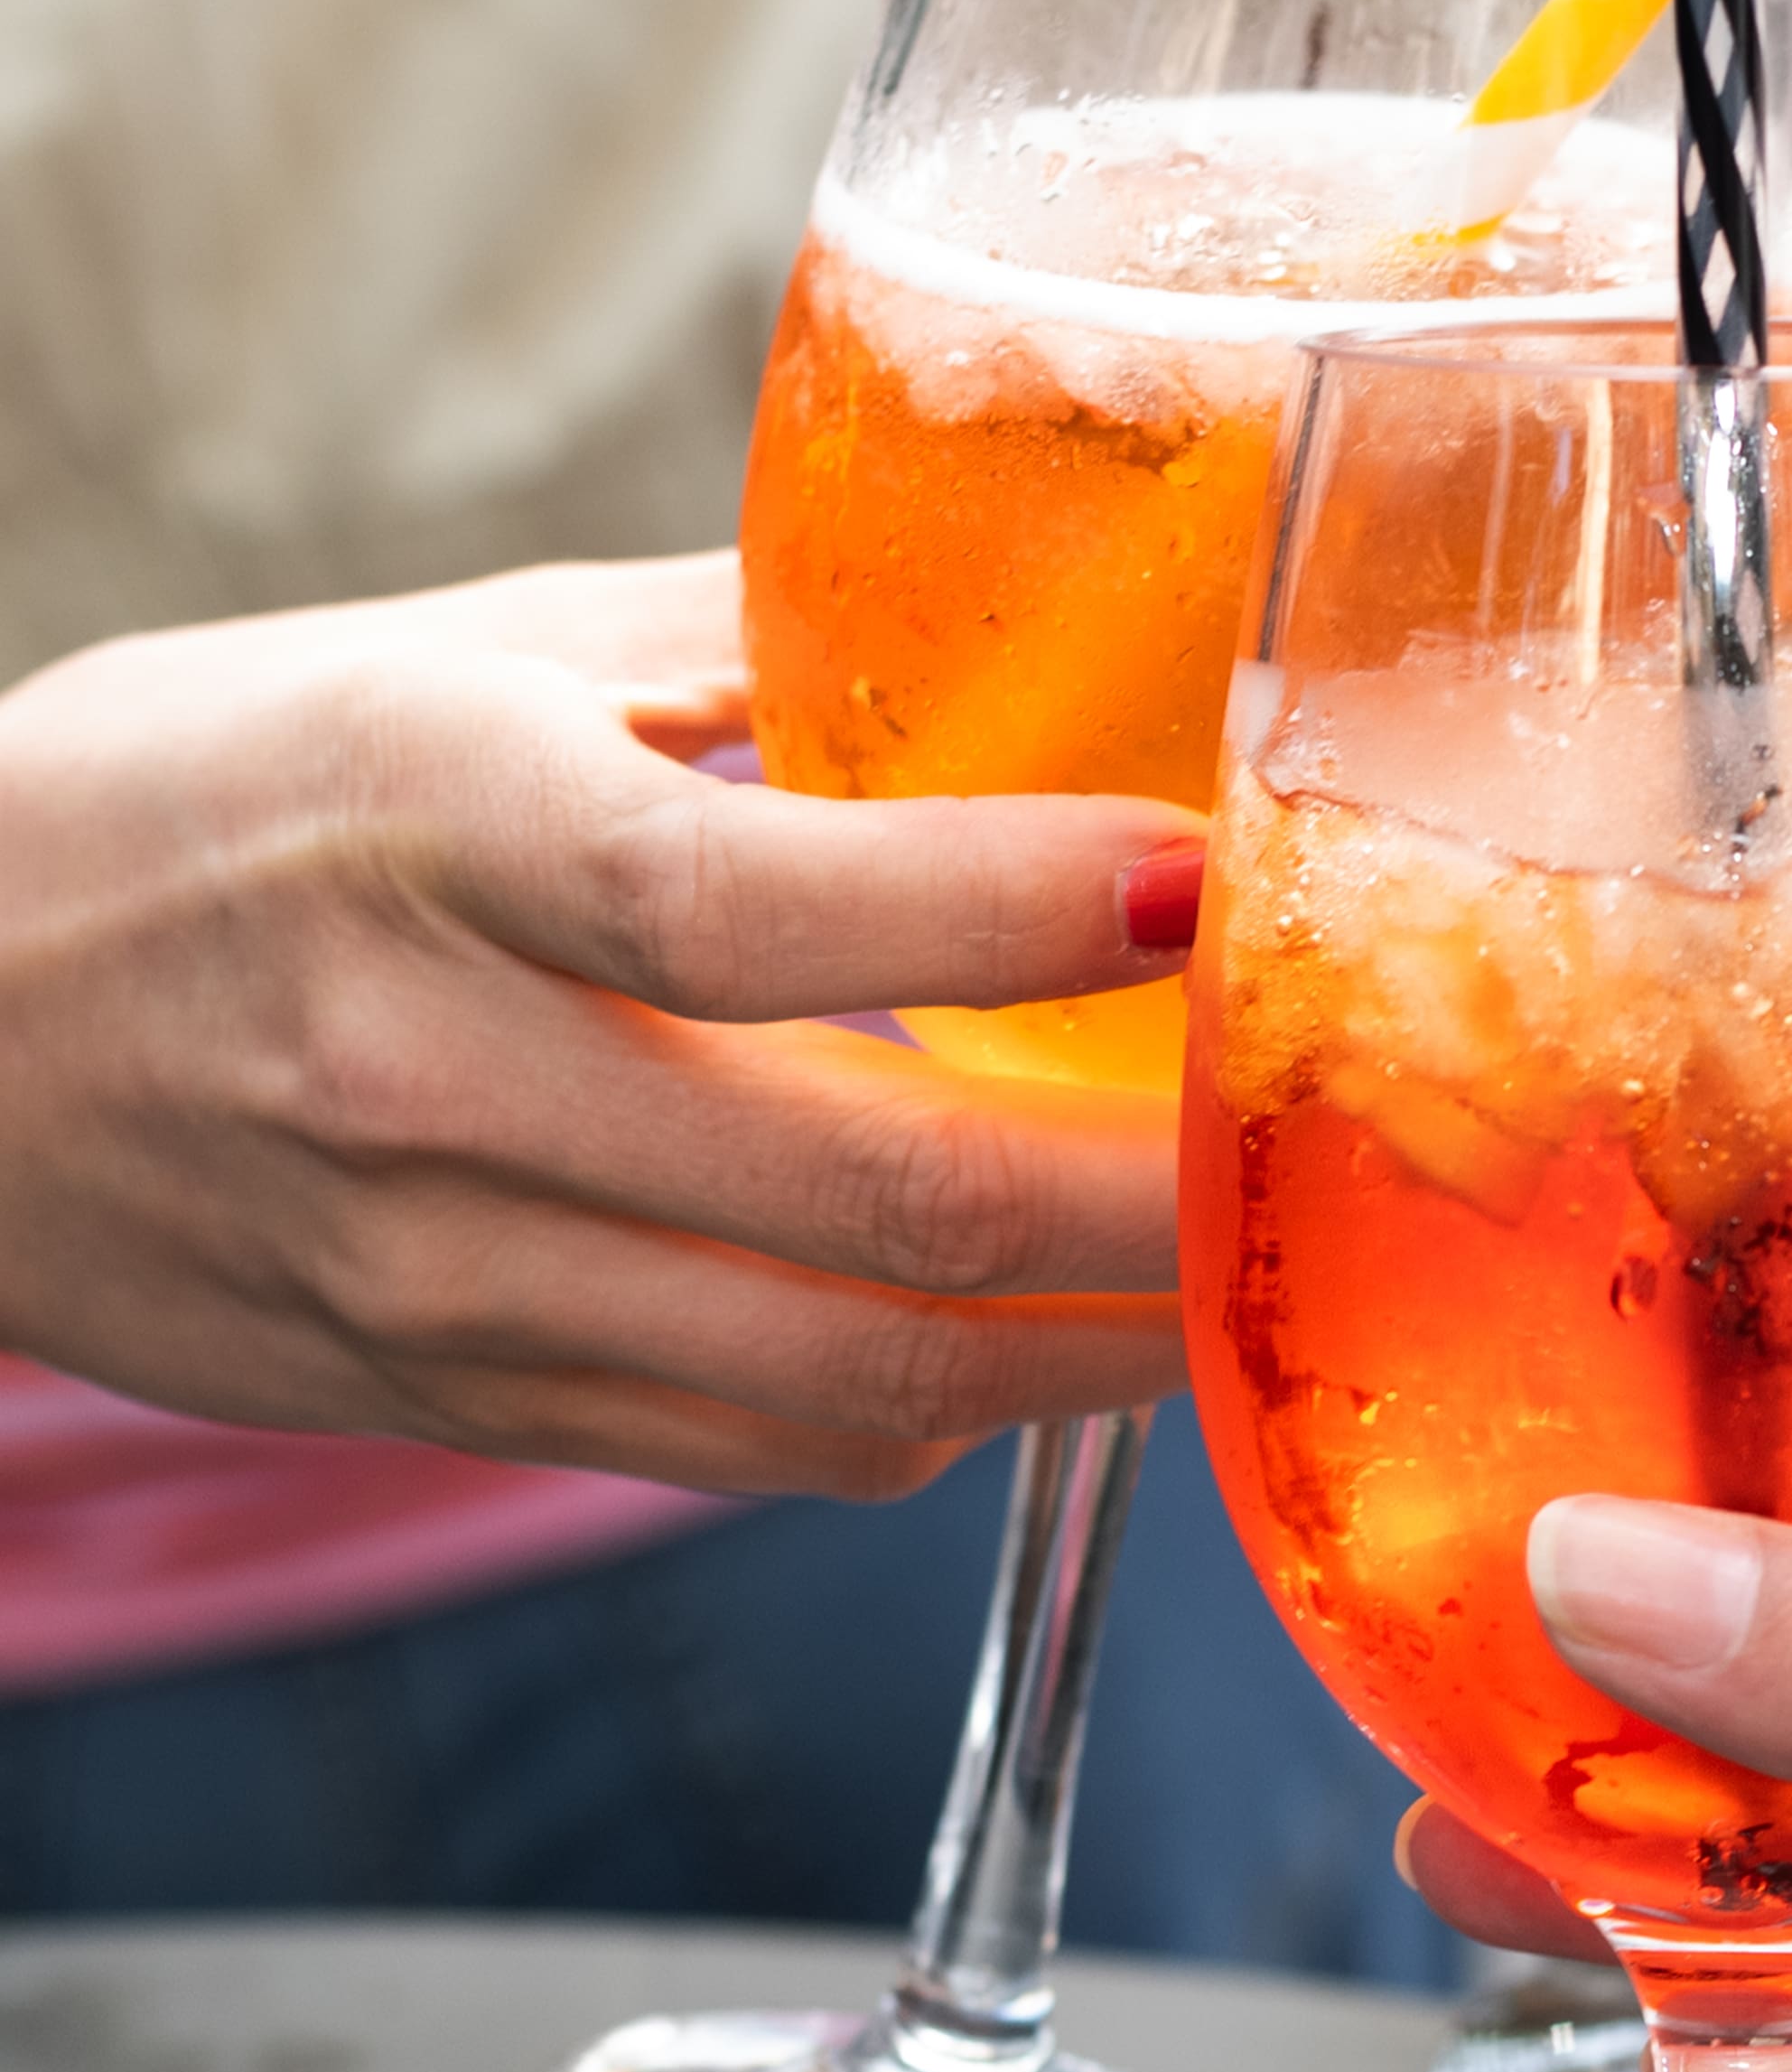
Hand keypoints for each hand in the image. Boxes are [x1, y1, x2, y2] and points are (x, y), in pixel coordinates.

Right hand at [0, 555, 1208, 1492]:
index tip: (1205, 878)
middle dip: (1152, 1204)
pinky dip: (946, 1409)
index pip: (768, 904)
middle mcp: (441, 1077)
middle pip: (878, 1205)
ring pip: (855, 1376)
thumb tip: (1016, 622)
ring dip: (1094, 1351)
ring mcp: (444, 1274)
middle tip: (1321, 1151)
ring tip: (1245, 1280)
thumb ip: (728, 651)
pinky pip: (761, 1449)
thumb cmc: (189, 800)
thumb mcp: (427, 657)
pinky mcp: (453, 1398)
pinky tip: (1053, 1345)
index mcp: (443, 832)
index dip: (1018, 910)